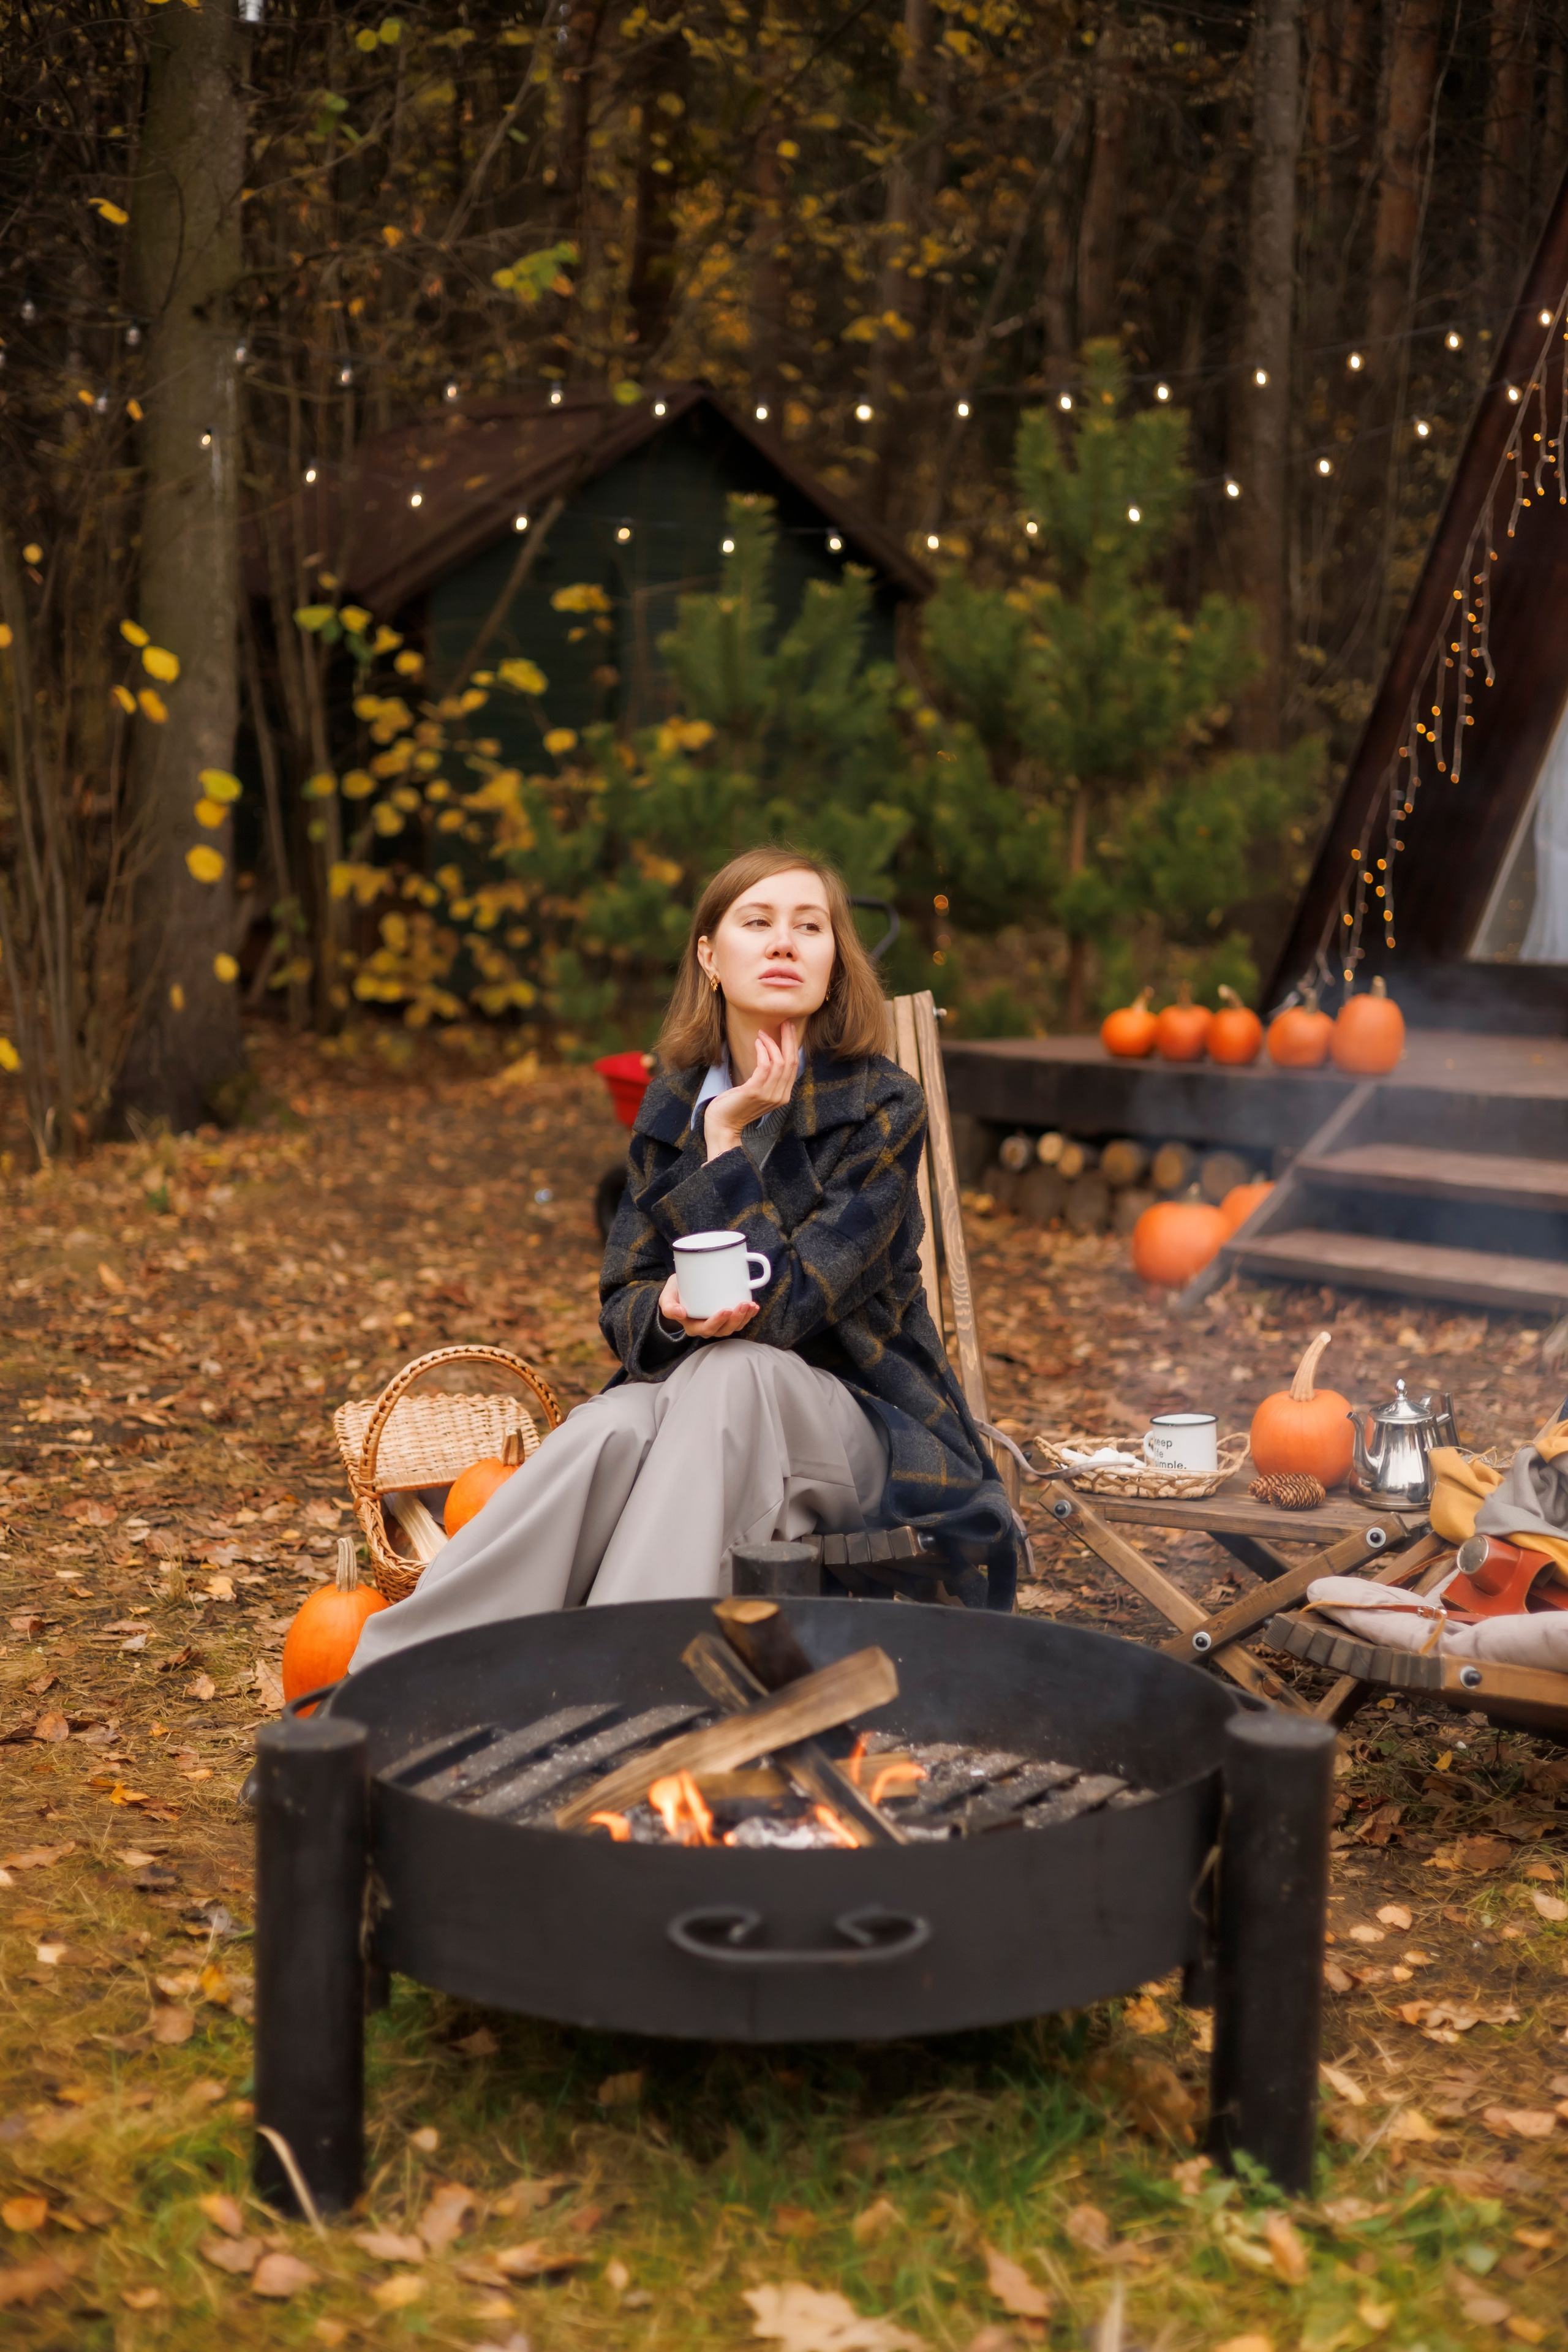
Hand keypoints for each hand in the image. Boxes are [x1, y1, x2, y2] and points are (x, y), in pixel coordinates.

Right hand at [658, 1271, 757, 1340]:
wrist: (682, 1286)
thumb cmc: (675, 1292)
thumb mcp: (667, 1296)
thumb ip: (668, 1306)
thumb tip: (679, 1313)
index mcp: (693, 1326)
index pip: (707, 1329)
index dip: (718, 1322)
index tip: (727, 1309)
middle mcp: (707, 1327)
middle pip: (724, 1330)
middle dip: (736, 1319)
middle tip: (743, 1304)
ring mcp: (718, 1323)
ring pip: (734, 1326)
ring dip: (745, 1317)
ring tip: (750, 1305)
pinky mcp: (726, 1317)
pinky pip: (739, 1320)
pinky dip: (748, 1315)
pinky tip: (754, 1307)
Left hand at [704, 1020, 796, 1158]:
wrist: (723, 1125)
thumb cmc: (735, 1106)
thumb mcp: (757, 1092)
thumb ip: (767, 1079)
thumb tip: (770, 1056)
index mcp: (783, 1095)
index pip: (795, 1066)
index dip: (793, 1045)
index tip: (789, 1029)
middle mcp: (781, 1096)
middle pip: (792, 1061)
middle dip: (789, 1039)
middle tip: (785, 1022)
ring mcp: (770, 1095)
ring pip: (780, 1061)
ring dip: (771, 1043)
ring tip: (762, 1033)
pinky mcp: (756, 1091)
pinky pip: (765, 1065)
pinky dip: (763, 1051)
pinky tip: (757, 1043)